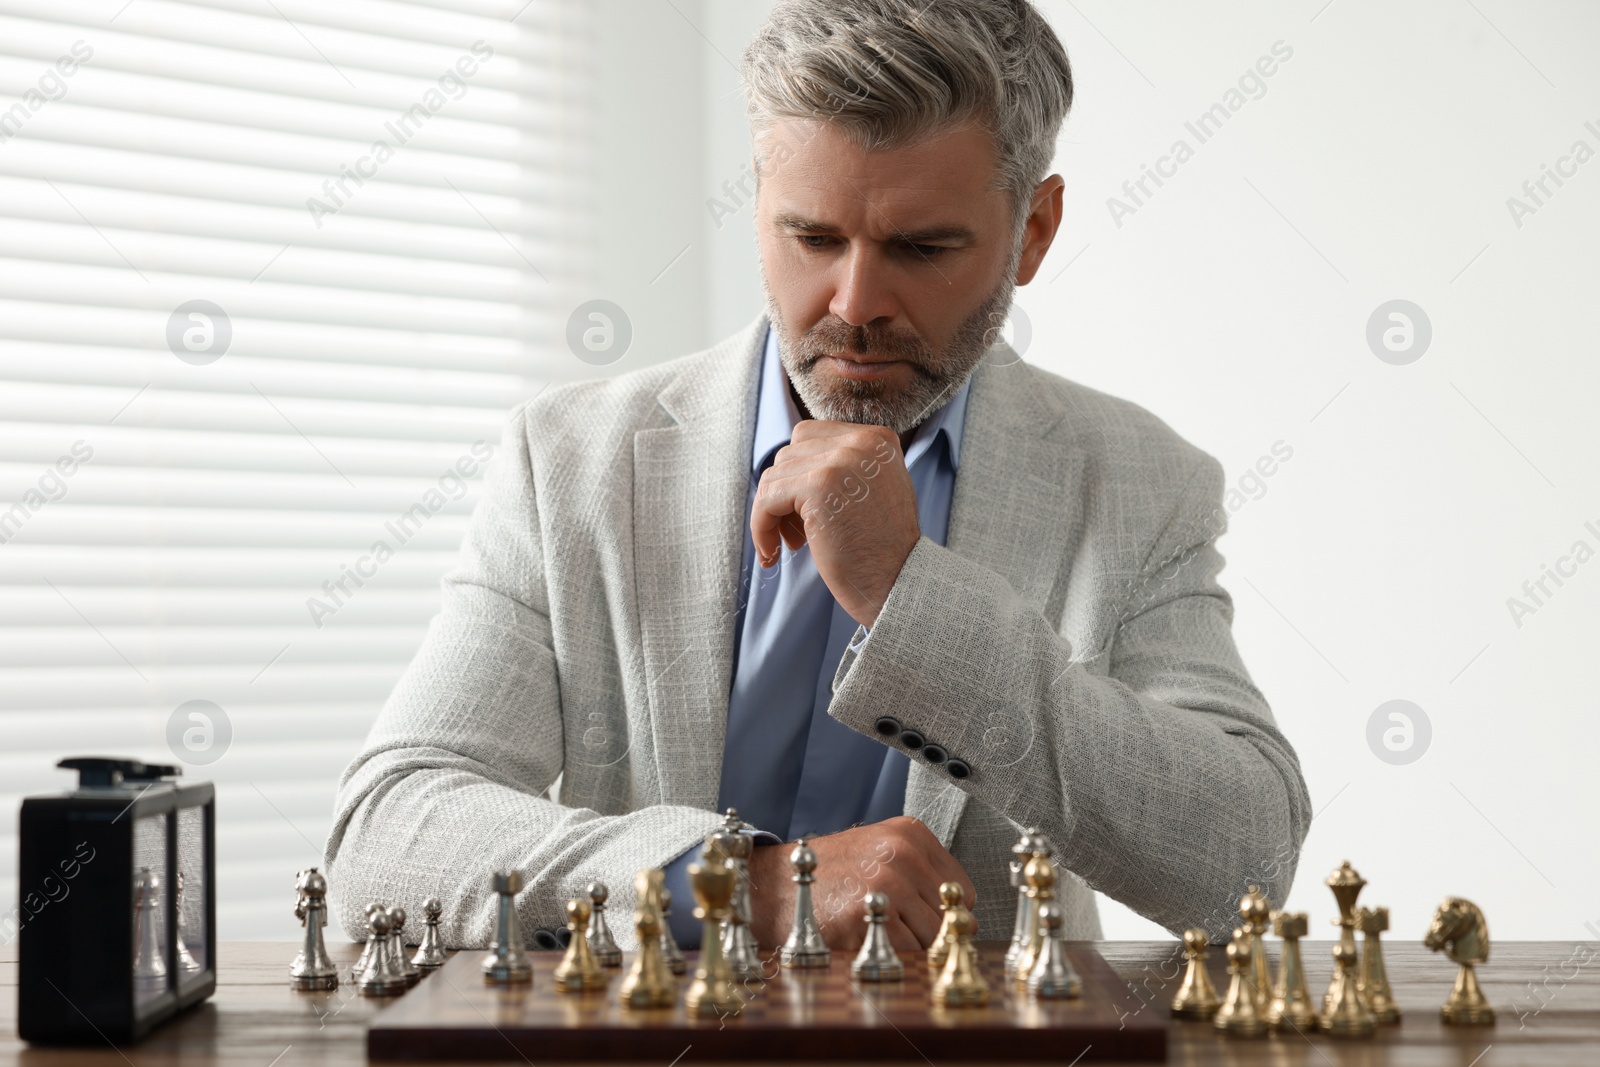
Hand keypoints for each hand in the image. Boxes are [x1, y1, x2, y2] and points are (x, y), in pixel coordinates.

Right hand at [745, 816, 976, 953]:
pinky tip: (863, 941)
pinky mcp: (863, 916)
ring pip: (931, 940)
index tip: (923, 917)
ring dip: (910, 949)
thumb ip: (924, 876)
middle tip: (897, 931)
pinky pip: (903, 954)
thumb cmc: (831, 874)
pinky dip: (888, 958)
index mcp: (911, 834)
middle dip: (930, 934)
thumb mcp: (881, 852)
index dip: (945, 912)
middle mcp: (902, 854)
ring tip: (876, 933)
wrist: (775, 884)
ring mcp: (883, 884)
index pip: (963, 890)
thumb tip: (966, 922)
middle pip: (950, 918)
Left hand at [750, 421, 919, 626]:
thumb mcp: (872, 491)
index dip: (798, 474)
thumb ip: (842, 468)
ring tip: (792, 543)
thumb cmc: (882, 549)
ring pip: (774, 475)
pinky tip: (773, 553)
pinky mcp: (818, 486)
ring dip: (772, 512)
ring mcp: (841, 461)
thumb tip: (786, 466)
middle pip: (790, 454)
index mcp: (877, 439)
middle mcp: (862, 442)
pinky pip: (767, 498)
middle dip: (785, 494)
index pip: (811, 437)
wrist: (899, 583)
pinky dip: (761, 526)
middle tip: (797, 533)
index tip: (801, 511)